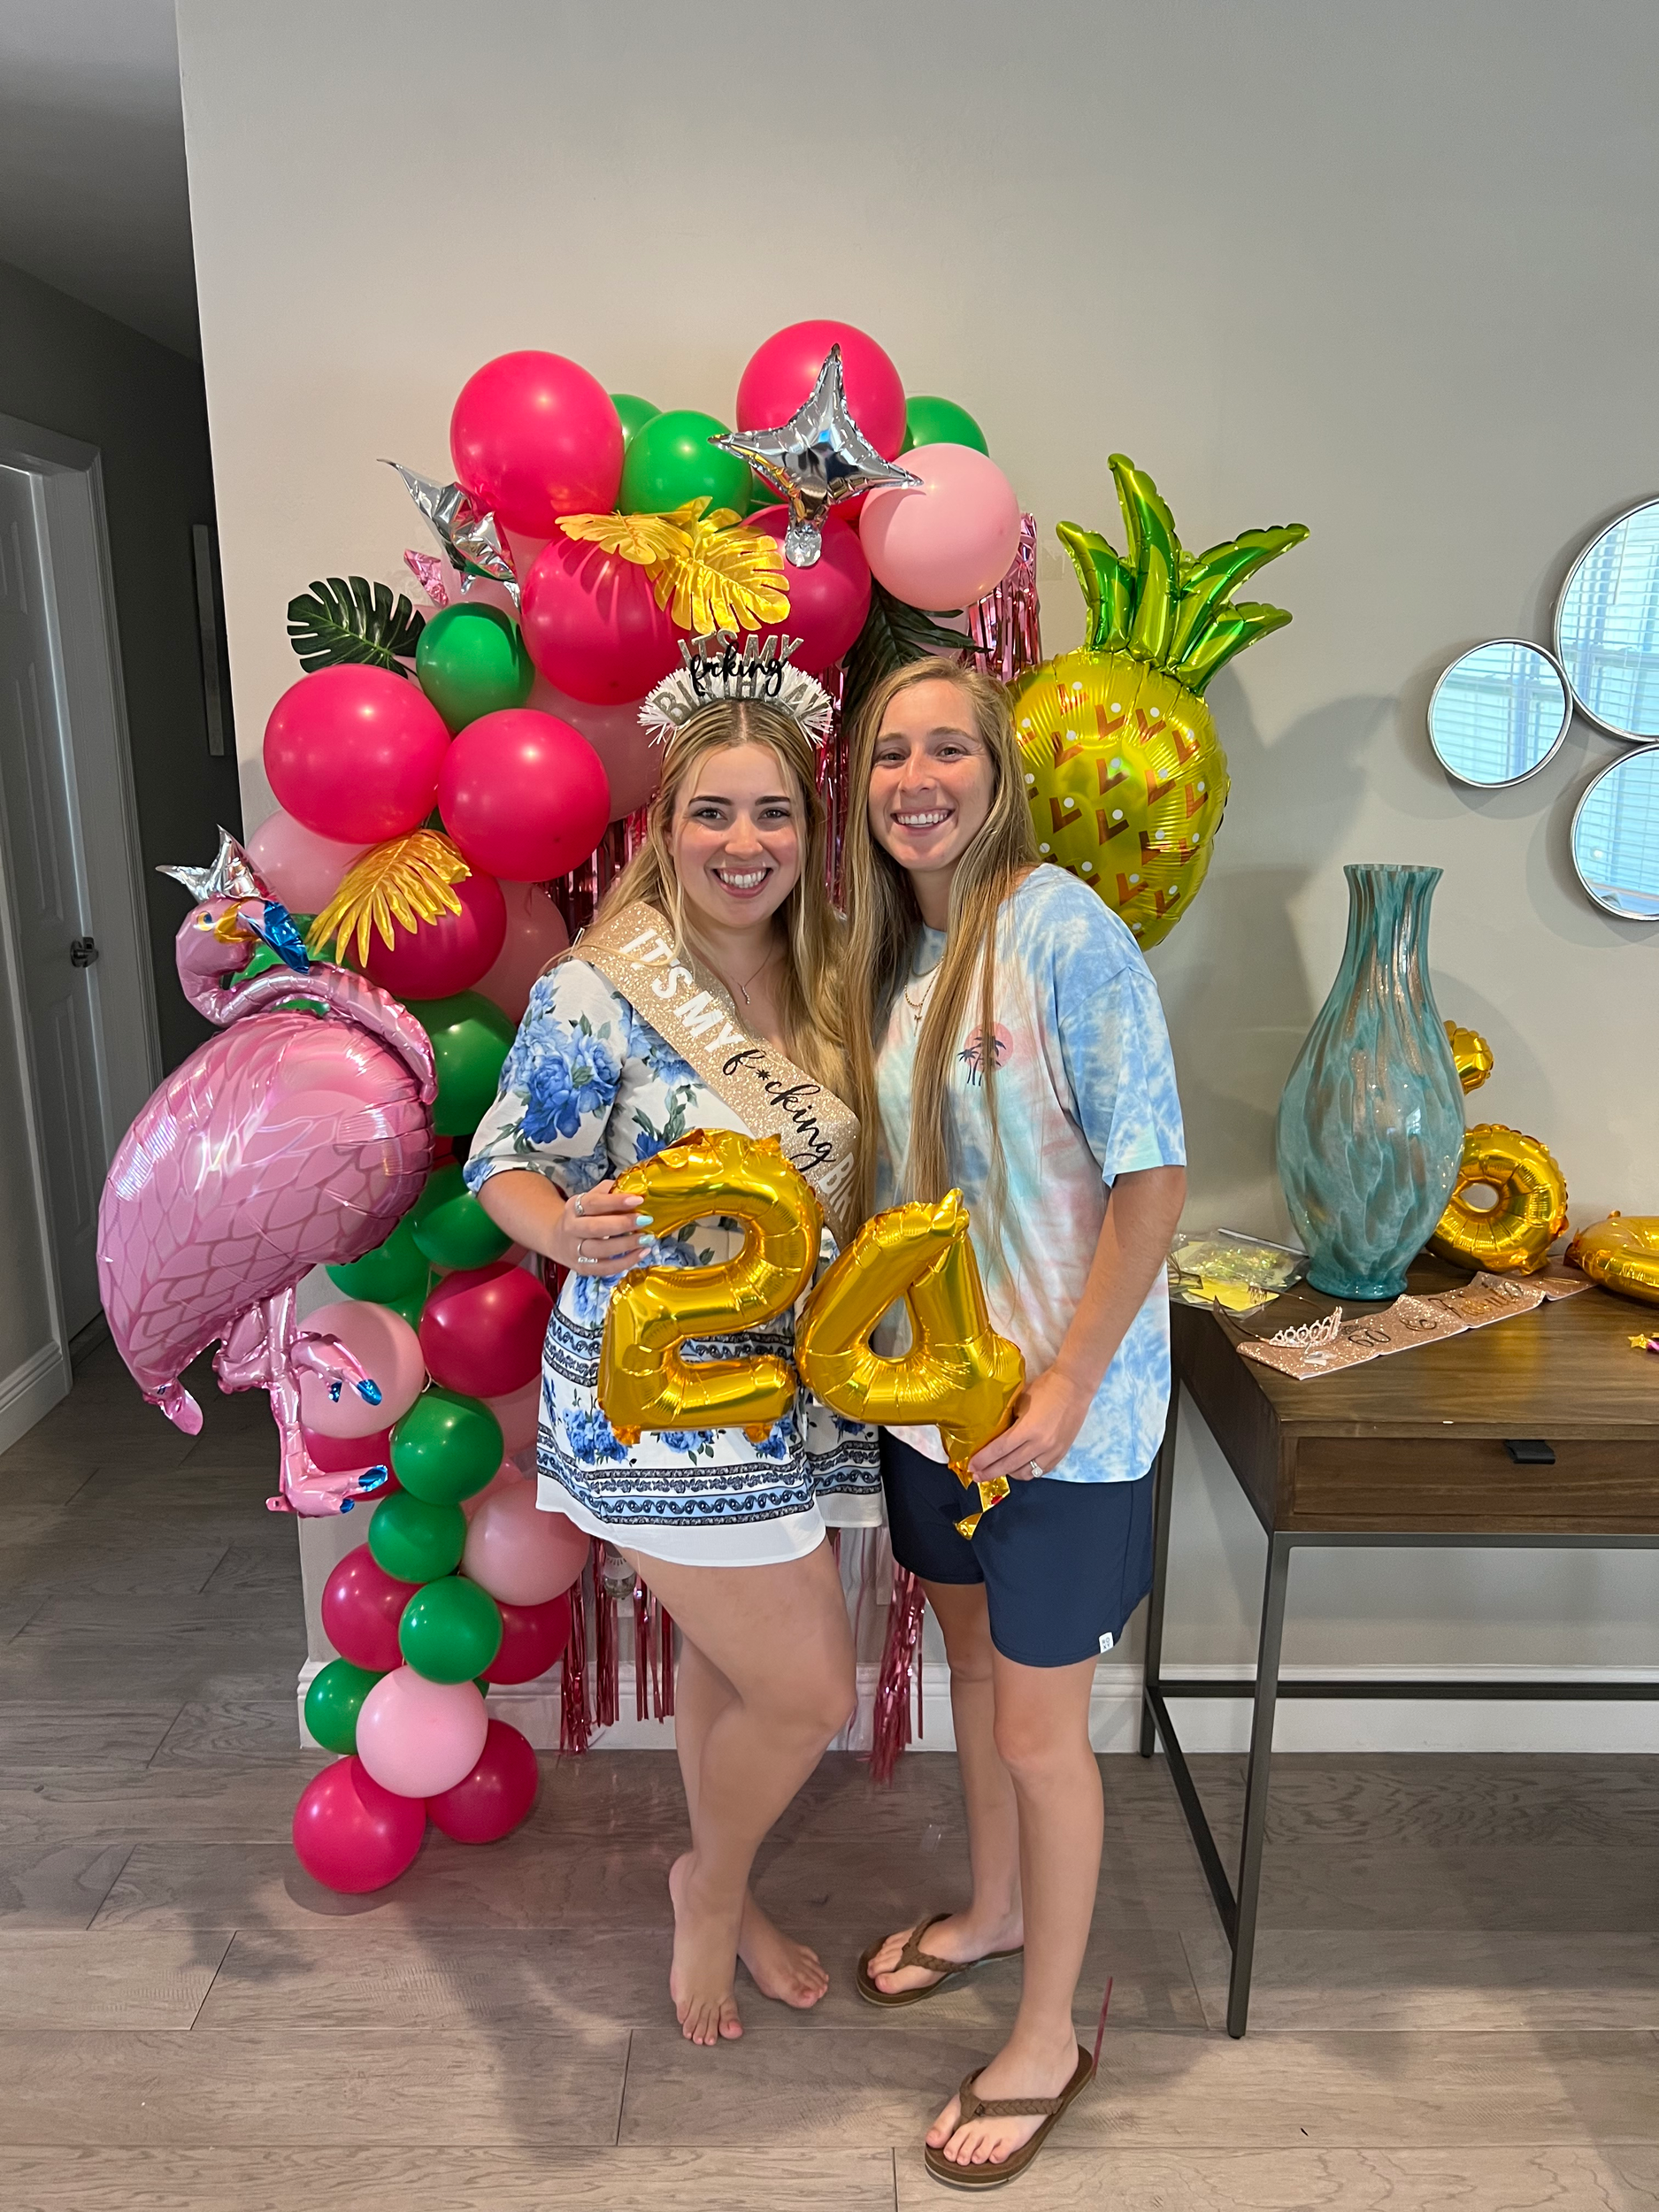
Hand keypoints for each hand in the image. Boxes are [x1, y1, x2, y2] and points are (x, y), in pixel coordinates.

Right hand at [549, 1180, 650, 1277]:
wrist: (558, 1240)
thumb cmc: (584, 1216)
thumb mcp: (591, 1199)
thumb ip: (610, 1193)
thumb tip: (636, 1191)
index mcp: (574, 1208)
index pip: (594, 1203)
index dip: (616, 1201)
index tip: (638, 1200)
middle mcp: (572, 1229)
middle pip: (595, 1228)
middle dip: (622, 1224)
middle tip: (645, 1220)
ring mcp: (575, 1250)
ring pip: (600, 1250)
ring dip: (626, 1245)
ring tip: (647, 1239)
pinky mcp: (582, 1268)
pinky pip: (605, 1268)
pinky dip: (625, 1262)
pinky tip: (642, 1253)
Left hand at [968, 1367, 1092, 1483]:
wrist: (1075, 1386)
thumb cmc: (1046, 1388)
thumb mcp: (1020, 1402)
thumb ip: (1009, 1421)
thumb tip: (996, 1435)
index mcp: (1028, 1429)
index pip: (999, 1450)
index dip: (983, 1460)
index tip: (972, 1467)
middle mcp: (1040, 1445)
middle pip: (1009, 1465)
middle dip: (990, 1472)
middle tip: (978, 1476)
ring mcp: (1052, 1452)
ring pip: (1026, 1473)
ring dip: (1010, 1473)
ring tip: (999, 1470)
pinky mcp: (1061, 1453)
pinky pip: (1041, 1471)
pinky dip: (1028, 1471)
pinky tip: (1020, 1467)